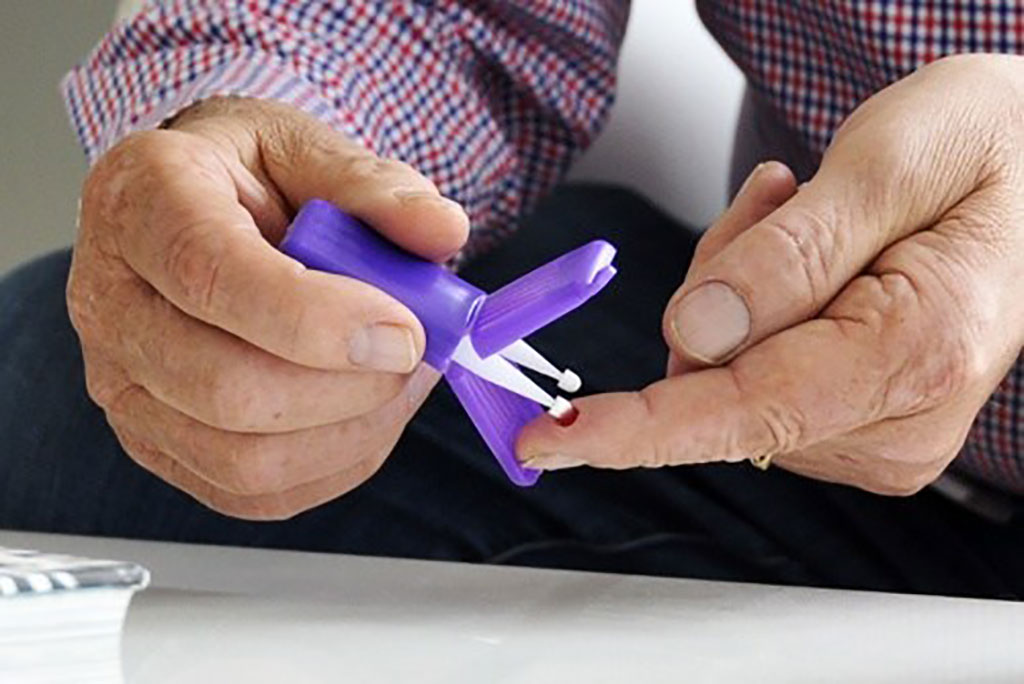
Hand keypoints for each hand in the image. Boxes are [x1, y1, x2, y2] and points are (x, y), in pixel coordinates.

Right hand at [69, 97, 467, 517]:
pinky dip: (331, 466)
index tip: (404, 328)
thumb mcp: (304, 146)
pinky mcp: (155, 441)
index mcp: (142, 203)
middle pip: (226, 389)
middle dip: (349, 388)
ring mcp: (124, 385)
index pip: (213, 277)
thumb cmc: (243, 177)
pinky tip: (367, 416)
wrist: (191, 211)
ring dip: (350, 433)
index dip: (319, 319)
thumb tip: (441, 230)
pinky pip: (249, 492)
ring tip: (399, 381)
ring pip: (240, 459)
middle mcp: (111, 303)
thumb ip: (373, 185)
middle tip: (413, 353)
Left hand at [518, 54, 1023, 494]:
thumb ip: (789, 254)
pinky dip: (751, 316)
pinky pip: (751, 381)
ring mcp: (880, 430)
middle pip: (719, 384)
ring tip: (809, 222)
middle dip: (711, 294)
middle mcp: (902, 416)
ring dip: (734, 297)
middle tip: (777, 205)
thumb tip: (695, 334)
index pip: (744, 409)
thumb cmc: (984, 149)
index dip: (637, 427)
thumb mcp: (889, 161)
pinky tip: (806, 262)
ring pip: (726, 382)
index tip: (550, 439)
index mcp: (918, 349)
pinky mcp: (856, 424)